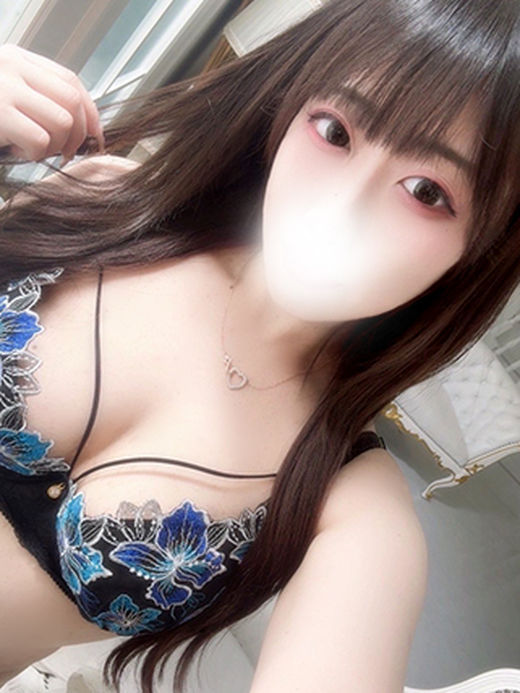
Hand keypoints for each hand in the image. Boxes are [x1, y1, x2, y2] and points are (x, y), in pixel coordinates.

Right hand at [0, 43, 103, 164]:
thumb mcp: (10, 95)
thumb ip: (39, 98)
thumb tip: (85, 127)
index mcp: (18, 59)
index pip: (71, 81)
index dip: (90, 112)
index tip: (95, 136)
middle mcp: (13, 67)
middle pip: (73, 102)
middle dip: (78, 135)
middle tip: (65, 153)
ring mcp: (5, 89)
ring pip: (63, 121)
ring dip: (56, 145)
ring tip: (37, 150)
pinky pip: (41, 140)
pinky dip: (36, 154)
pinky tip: (19, 151)